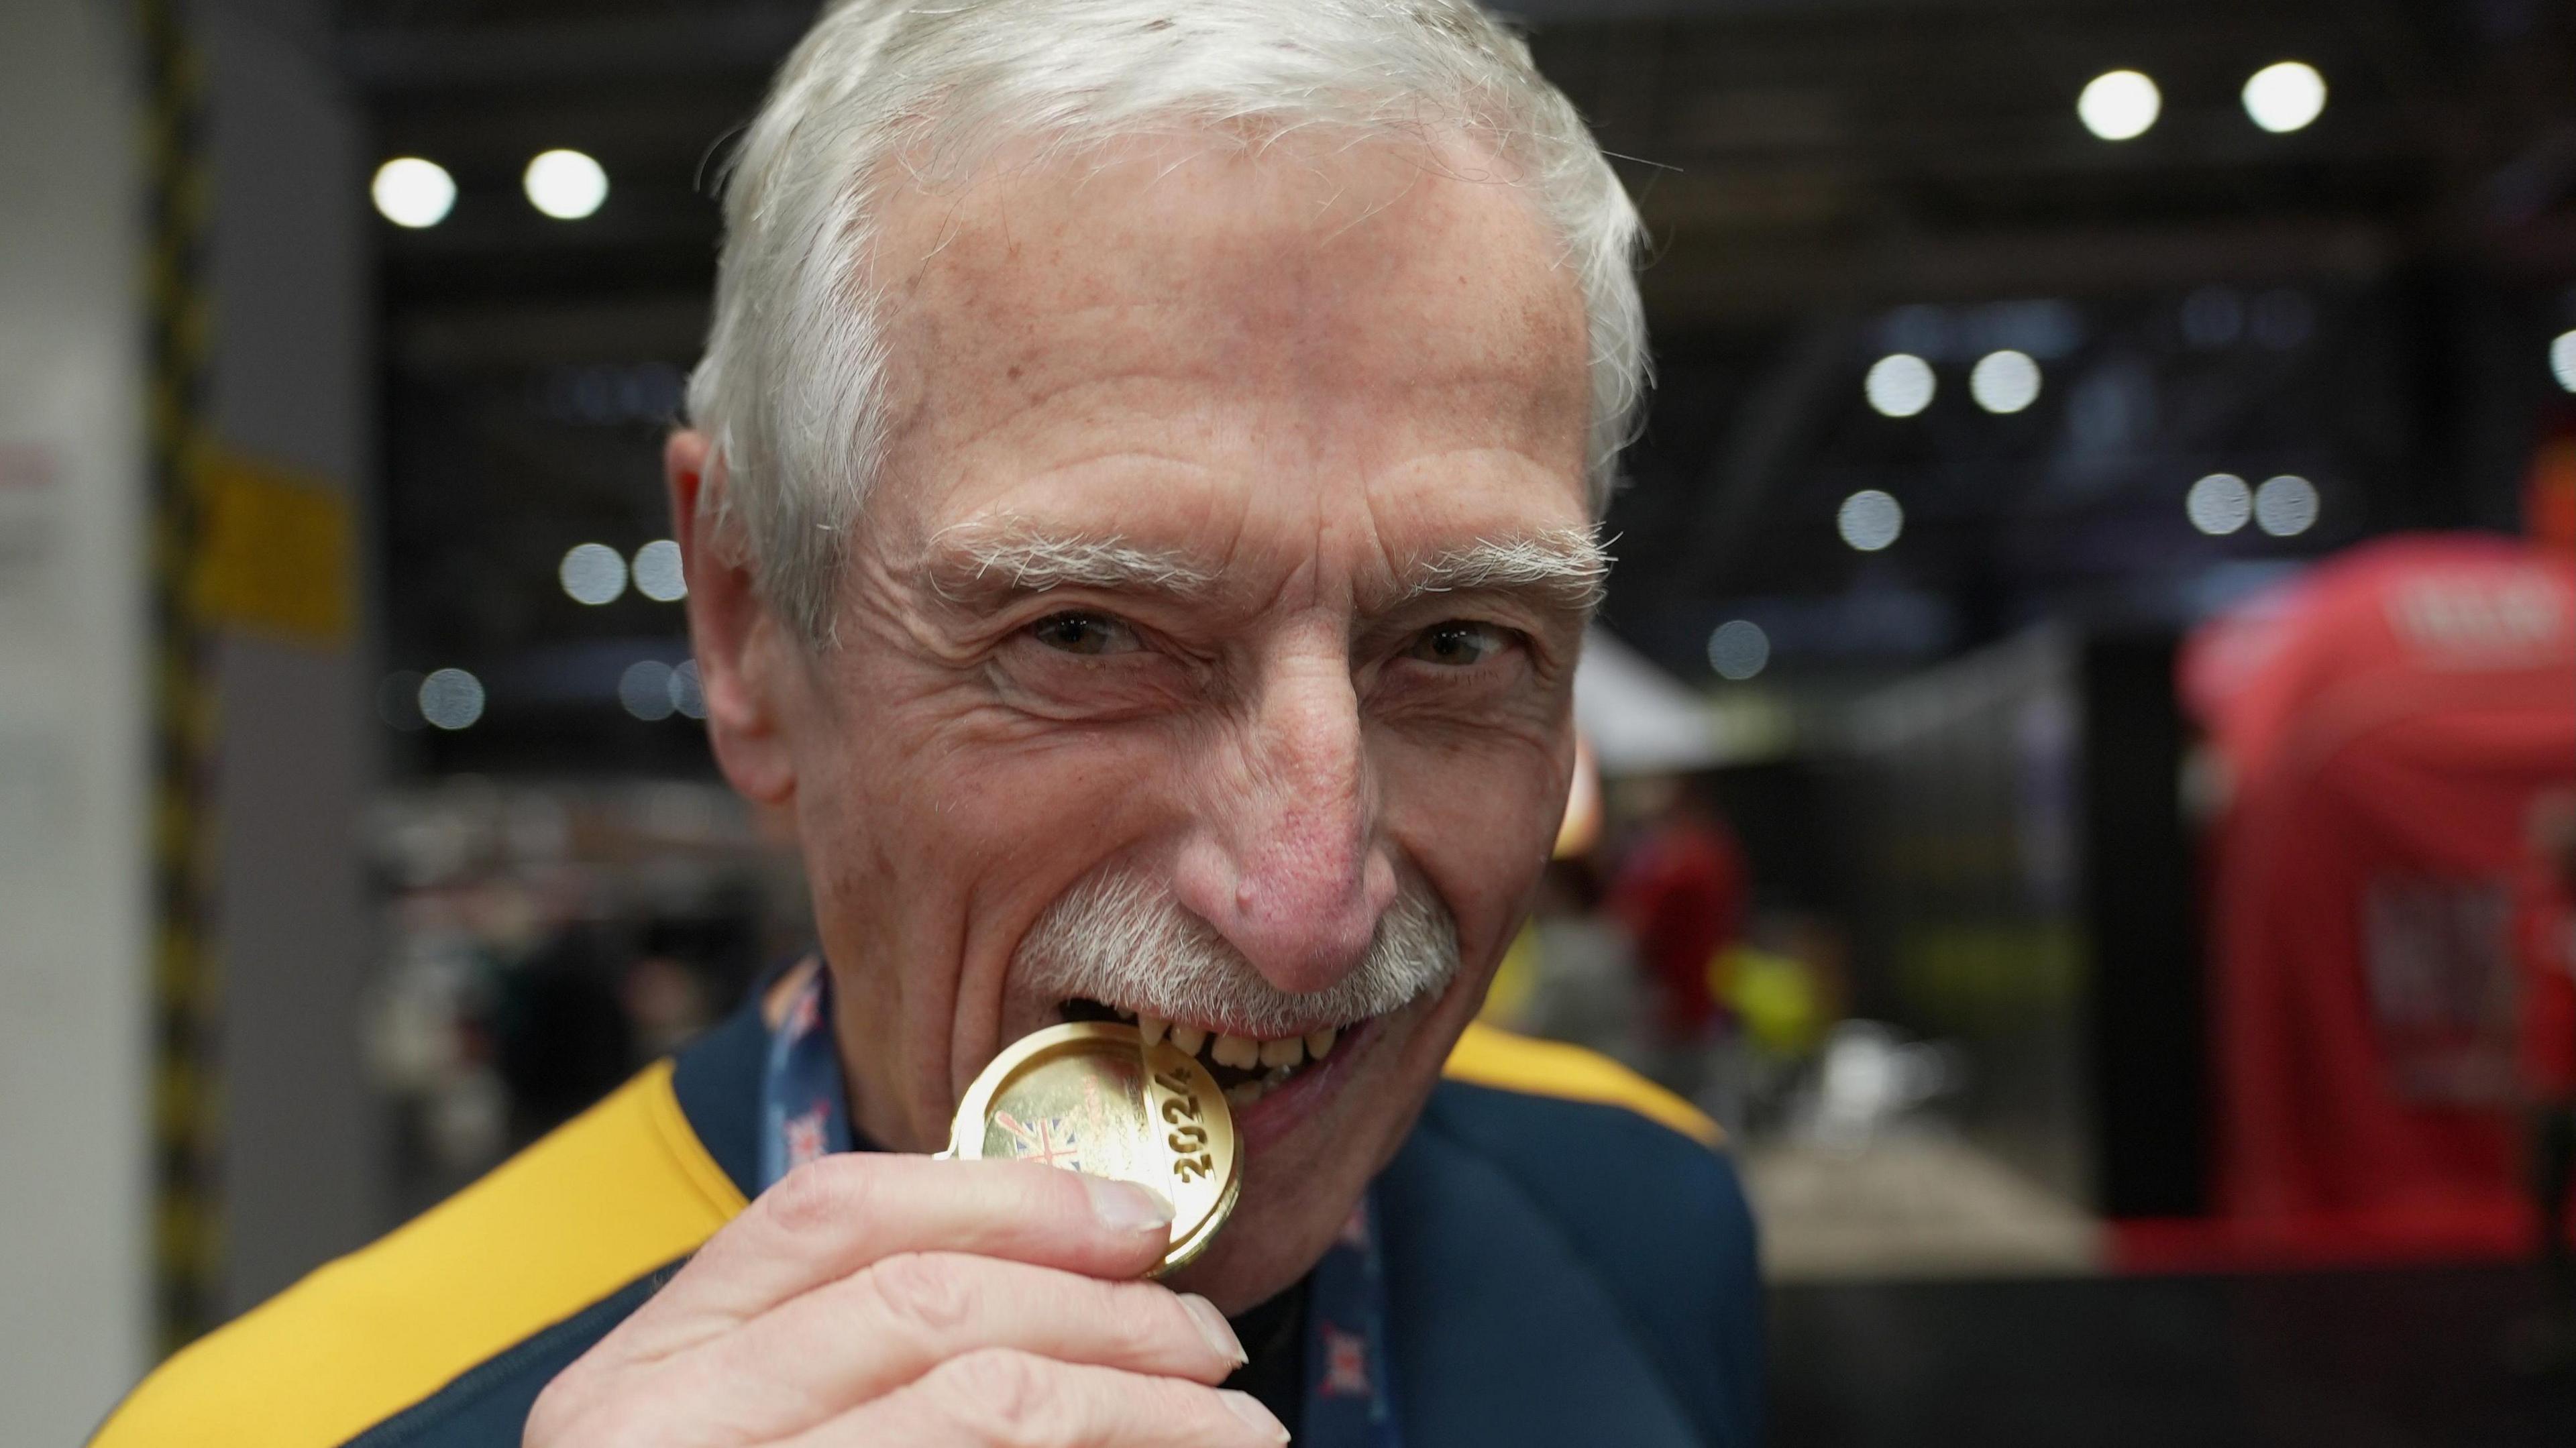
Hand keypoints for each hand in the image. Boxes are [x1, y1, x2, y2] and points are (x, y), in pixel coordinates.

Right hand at [526, 1153, 1287, 1445]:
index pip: (828, 1216)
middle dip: (1101, 1308)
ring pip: (983, 1401)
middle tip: (1205, 1341)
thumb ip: (854, 1356)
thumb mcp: (747, 1441)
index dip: (1002, 1198)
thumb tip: (1080, 1266)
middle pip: (926, 1303)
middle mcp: (657, 1438)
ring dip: (1135, 1401)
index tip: (1135, 1220)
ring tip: (1231, 1427)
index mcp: (638, 1379)